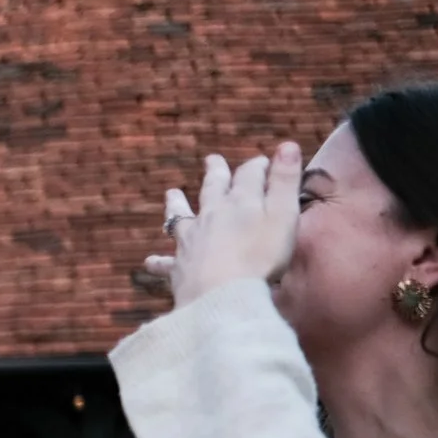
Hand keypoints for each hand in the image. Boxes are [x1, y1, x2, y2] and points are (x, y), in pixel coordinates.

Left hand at [142, 143, 300, 307]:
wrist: (223, 293)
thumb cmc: (261, 255)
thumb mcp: (284, 214)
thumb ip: (286, 180)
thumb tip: (288, 145)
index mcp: (240, 201)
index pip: (249, 174)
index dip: (258, 166)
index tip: (262, 162)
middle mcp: (211, 215)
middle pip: (212, 188)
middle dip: (215, 172)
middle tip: (211, 160)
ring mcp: (191, 239)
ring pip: (180, 217)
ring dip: (176, 204)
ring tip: (171, 194)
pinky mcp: (180, 266)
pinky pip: (166, 263)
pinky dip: (158, 262)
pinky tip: (149, 262)